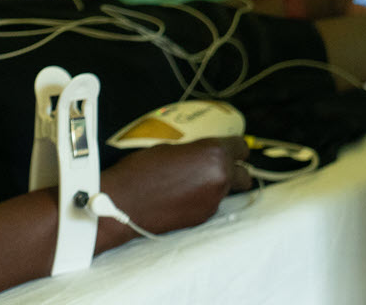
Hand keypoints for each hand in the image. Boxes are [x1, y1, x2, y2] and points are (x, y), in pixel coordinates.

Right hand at [95, 137, 248, 244]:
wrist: (121, 205)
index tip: (233, 150)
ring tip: (193, 183)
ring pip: (227, 191)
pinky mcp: (203, 218)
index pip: (241, 148)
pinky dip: (204, 200)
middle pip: (244, 174)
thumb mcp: (173, 147)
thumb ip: (198, 151)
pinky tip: (184, 197)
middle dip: (235, 170)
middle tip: (219, 167)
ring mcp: (213, 201)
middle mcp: (220, 178)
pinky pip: (212, 204)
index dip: (236, 148)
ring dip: (217, 186)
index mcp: (214, 154)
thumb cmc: (141, 171)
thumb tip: (205, 154)